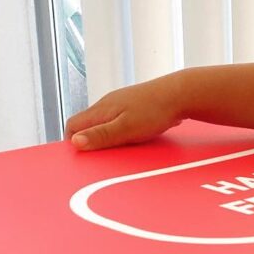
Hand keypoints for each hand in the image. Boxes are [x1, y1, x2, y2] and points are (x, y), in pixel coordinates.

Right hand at [64, 77, 183, 149]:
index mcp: (101, 109)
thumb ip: (101, 135)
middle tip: (98, 158)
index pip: (73, 124)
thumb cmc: (155, 111)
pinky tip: (131, 141)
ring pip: (103, 124)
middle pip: (86, 124)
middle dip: (88, 141)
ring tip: (114, 151)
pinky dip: (118, 134)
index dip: (73, 141)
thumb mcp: (126, 129)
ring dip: (104, 138)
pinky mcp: (134, 108)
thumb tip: (75, 142)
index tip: (81, 157)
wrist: (180, 95)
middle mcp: (107, 104)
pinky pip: (118, 122)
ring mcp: (121, 105)